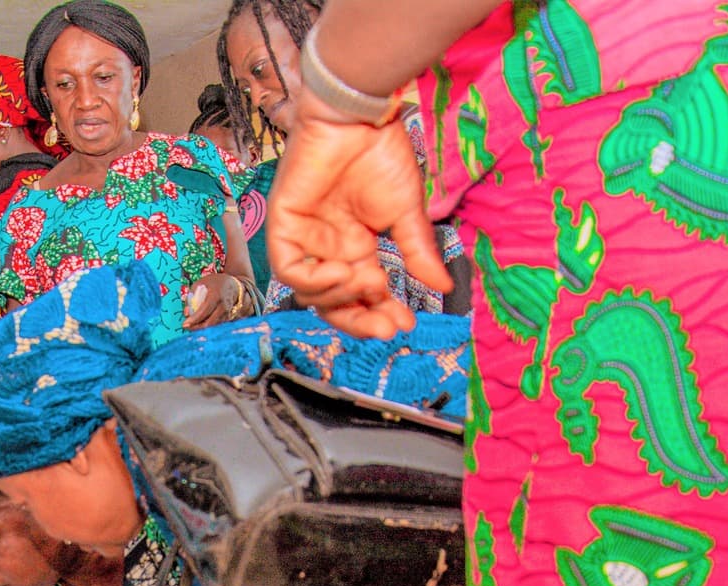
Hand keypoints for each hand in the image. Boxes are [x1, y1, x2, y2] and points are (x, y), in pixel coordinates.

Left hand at [182, 273, 249, 328]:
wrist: (233, 285)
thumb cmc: (213, 283)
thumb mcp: (199, 284)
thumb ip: (191, 297)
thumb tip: (186, 313)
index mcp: (216, 295)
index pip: (205, 310)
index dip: (195, 319)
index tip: (185, 324)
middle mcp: (223, 306)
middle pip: (210, 322)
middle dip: (197, 327)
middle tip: (186, 327)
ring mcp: (227, 313)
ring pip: (213, 326)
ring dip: (201, 328)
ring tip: (191, 326)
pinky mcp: (227, 318)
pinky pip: (215, 325)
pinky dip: (207, 326)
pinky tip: (199, 324)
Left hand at [268, 101, 449, 338]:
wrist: (361, 117)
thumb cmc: (381, 154)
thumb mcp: (405, 213)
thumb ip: (417, 252)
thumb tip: (443, 287)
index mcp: (354, 247)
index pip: (361, 295)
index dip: (379, 313)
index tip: (405, 324)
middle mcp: (327, 247)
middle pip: (333, 302)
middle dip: (360, 319)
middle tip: (387, 326)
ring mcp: (305, 237)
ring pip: (310, 293)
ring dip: (342, 297)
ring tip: (370, 282)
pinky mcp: (284, 224)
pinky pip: (290, 269)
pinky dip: (316, 279)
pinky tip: (343, 270)